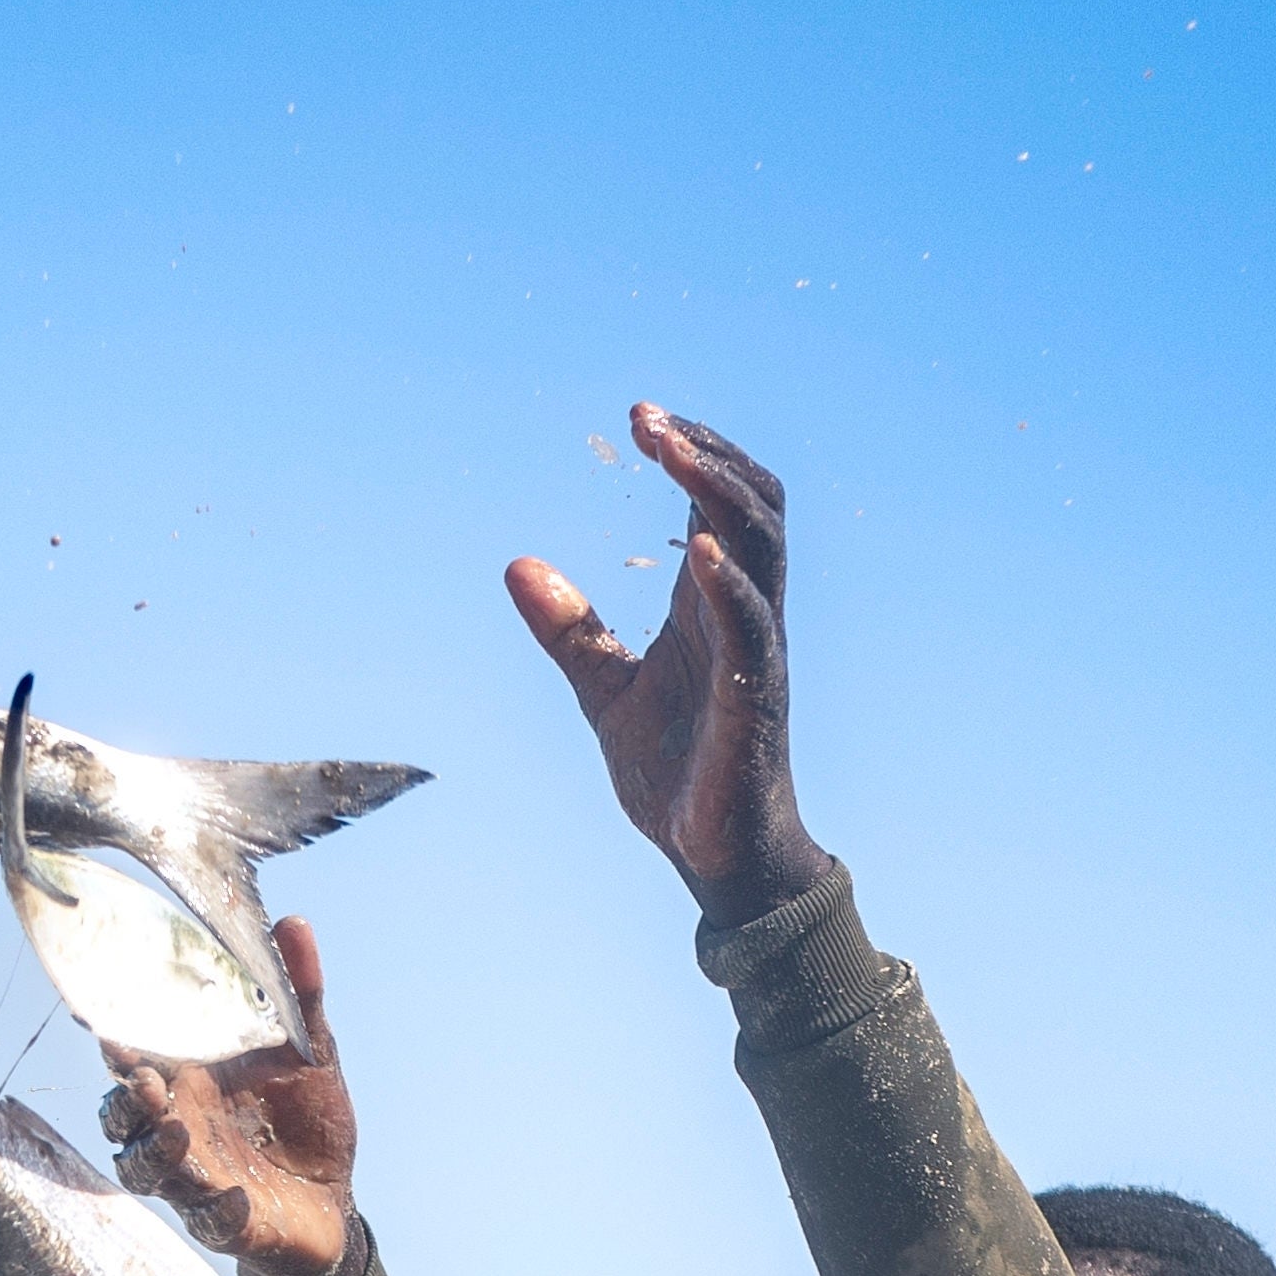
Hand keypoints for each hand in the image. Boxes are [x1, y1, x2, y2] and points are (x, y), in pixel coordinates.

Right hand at [99, 912, 361, 1275]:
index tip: (99, 1020)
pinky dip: (217, 1211)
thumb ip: (299, 992)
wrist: (334, 1197)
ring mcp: (196, 1179)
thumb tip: (294, 922)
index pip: (135, 1058)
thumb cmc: (305, 1119)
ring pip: (145, 1171)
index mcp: (190, 1082)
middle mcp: (179, 1128)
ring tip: (180, 1135)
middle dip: (124, 1103)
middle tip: (141, 1083)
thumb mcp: (309, 1049)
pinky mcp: (225, 1223)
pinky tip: (237, 1196)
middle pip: (122, 1118)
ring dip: (155, 1154)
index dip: (113, 1041)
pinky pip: (208, 1222)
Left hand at [500, 403, 841, 918]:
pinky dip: (726, 581)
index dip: (691, 452)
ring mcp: (756, 651)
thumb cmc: (676, 770)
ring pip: (760, 545)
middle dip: (706, 451)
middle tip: (647, 417)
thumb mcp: (603, 689)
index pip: (721, 502)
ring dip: (717, 489)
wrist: (716, 857)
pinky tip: (694, 548)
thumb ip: (569, 629)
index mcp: (710, 605)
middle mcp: (745, 614)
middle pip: (754, 503)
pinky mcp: (754, 699)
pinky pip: (751, 626)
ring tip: (670, 447)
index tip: (639, 418)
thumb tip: (515, 565)